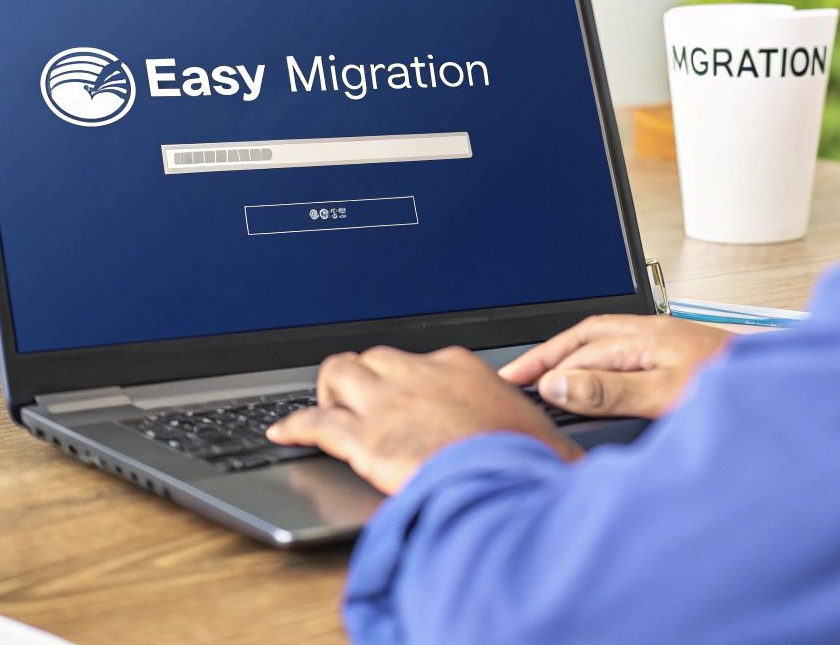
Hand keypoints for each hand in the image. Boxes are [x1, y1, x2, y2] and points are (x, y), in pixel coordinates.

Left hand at [267, 345, 582, 494]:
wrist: (505, 481)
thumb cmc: (527, 462)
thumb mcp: (536, 433)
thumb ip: (525, 431)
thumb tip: (557, 454)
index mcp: (460, 368)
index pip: (423, 361)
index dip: (407, 381)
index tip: (408, 397)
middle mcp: (417, 375)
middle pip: (375, 359)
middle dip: (364, 378)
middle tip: (361, 402)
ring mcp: (386, 402)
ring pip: (338, 374)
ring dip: (329, 391)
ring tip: (326, 409)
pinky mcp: (362, 437)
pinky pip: (314, 421)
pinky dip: (294, 424)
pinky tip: (281, 431)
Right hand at [499, 314, 733, 419]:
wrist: (788, 393)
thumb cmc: (737, 389)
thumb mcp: (666, 393)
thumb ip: (610, 390)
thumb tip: (560, 384)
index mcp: (646, 336)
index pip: (579, 349)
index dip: (542, 366)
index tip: (513, 383)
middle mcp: (654, 334)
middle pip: (586, 336)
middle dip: (547, 354)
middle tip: (515, 377)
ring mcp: (668, 344)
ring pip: (604, 341)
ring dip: (571, 355)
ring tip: (544, 375)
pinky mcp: (679, 357)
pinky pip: (623, 351)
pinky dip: (597, 363)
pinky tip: (595, 378)